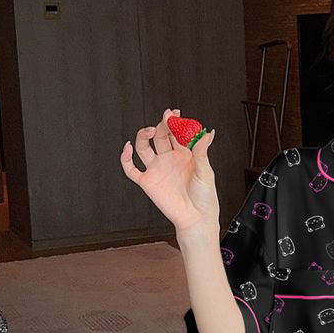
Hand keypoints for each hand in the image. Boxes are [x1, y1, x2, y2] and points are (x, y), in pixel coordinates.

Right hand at [119, 107, 218, 233]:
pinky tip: (127, 147)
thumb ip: (203, 152)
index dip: (174, 123)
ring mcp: (157, 170)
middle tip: (166, 118)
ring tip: (152, 129)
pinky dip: (125, 157)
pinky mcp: (147, 182)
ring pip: (143, 147)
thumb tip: (208, 132)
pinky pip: (130, 168)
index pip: (176, 134)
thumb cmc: (205, 198)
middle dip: (162, 125)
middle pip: (160, 136)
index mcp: (185, 156)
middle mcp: (169, 160)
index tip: (175, 113)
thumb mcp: (206, 172)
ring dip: (144, 135)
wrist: (197, 219)